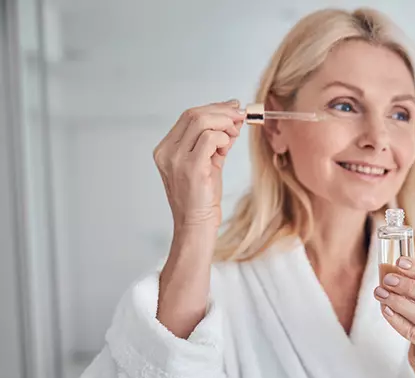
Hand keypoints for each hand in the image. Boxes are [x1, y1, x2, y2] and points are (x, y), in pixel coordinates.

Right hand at [153, 100, 244, 231]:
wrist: (196, 225)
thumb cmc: (202, 198)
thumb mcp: (208, 163)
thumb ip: (216, 141)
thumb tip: (233, 119)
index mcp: (165, 149)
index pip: (188, 116)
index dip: (213, 108)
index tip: (232, 107)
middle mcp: (166, 152)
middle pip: (194, 114)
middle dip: (222, 111)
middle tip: (240, 115)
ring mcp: (176, 159)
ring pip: (202, 121)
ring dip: (225, 123)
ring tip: (235, 134)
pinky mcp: (191, 167)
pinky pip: (210, 138)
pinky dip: (224, 138)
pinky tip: (228, 147)